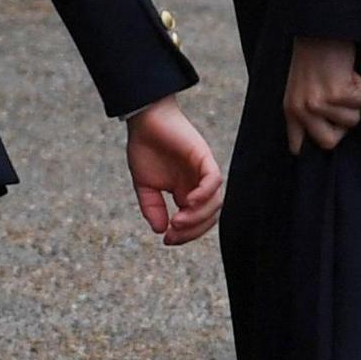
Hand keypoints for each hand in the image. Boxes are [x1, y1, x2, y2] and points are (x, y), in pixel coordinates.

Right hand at [123, 97, 224, 243]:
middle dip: (193, 231)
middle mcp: (199, 184)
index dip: (185, 235)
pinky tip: (188, 202)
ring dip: (198, 216)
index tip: (167, 240)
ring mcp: (203, 171)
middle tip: (173, 235)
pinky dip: (205, 194)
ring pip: (216, 202)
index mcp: (187, 191)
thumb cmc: (145, 147)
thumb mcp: (145, 186)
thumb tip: (160, 230)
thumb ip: (152, 208)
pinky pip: (214, 180)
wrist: (145, 119)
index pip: (197, 221)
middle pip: (210, 216)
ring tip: (178, 221)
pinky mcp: (204, 157)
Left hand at [282, 37, 360, 155]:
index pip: (297, 146)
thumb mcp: (301, 87)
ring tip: (344, 80)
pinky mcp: (335, 94)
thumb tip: (324, 138)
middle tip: (343, 105)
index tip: (326, 138)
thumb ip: (307, 112)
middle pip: (329, 143)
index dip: (315, 143)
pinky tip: (349, 72)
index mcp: (290, 109)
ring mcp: (317, 103)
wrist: (320, 28)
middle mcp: (301, 110)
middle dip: (343, 126)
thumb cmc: (315, 55)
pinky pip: (360, 101)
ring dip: (355, 101)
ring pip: (351, 121)